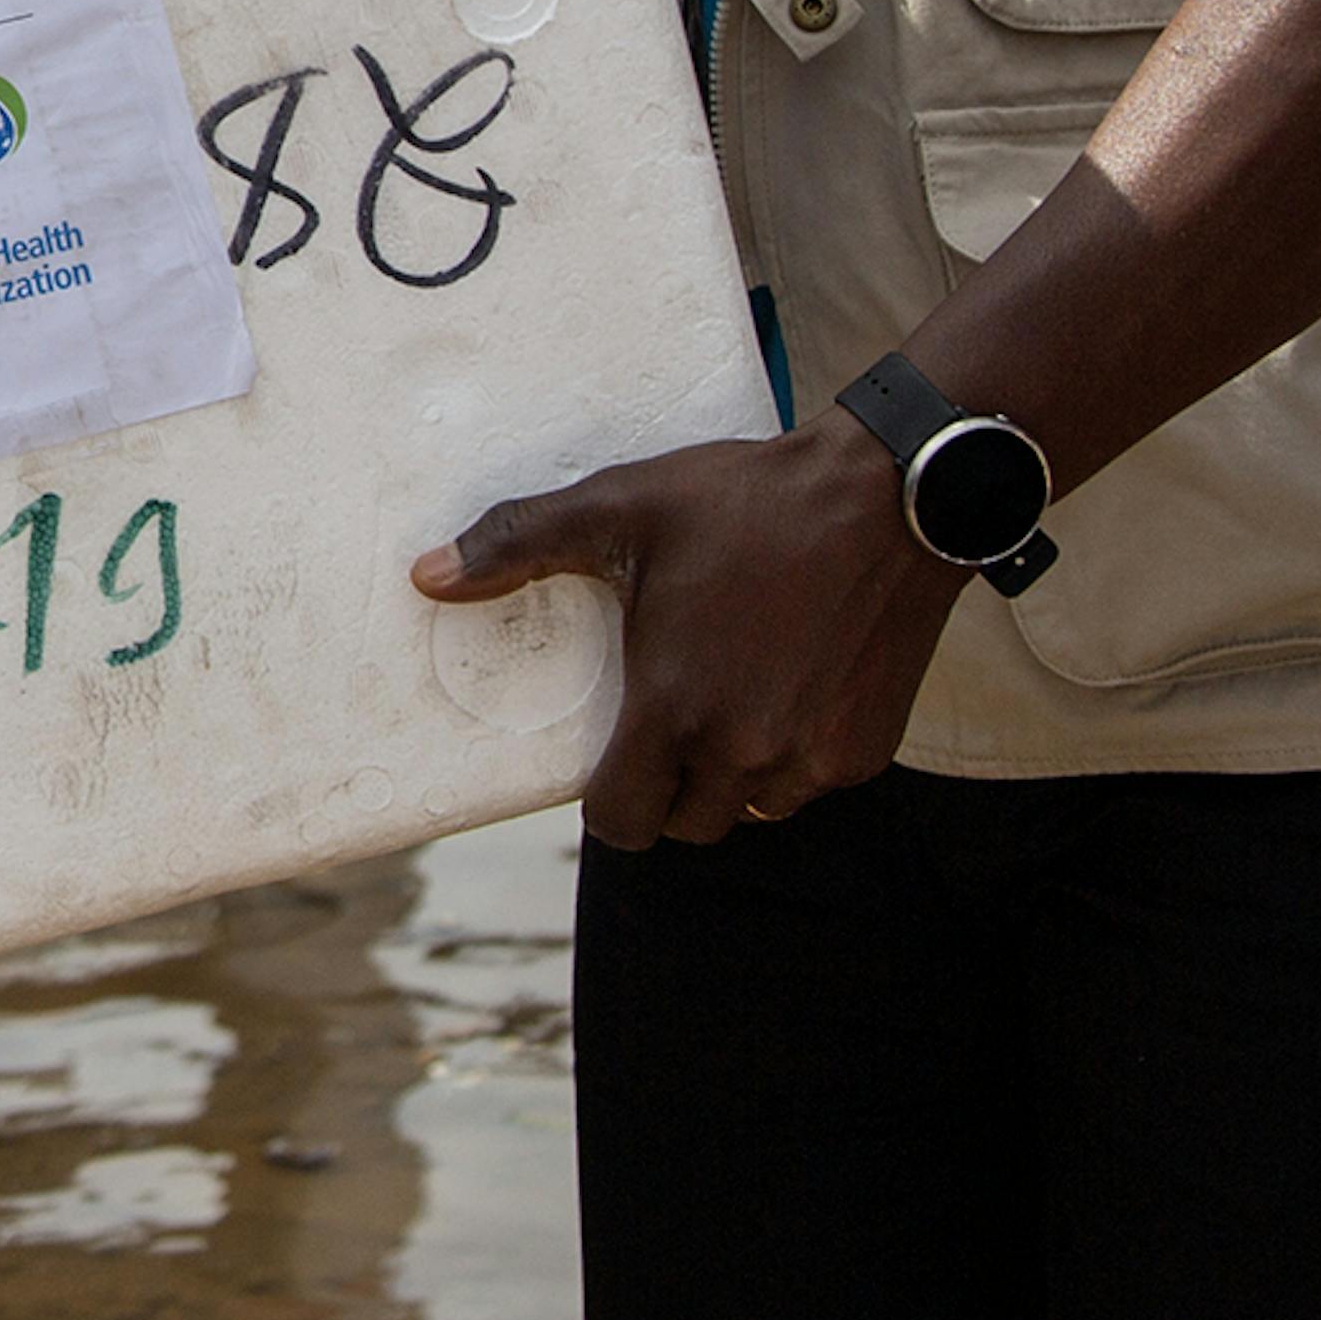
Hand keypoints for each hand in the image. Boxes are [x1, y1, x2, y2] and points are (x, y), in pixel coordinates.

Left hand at [412, 420, 960, 844]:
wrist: (894, 494)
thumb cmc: (751, 500)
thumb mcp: (625, 506)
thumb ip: (520, 542)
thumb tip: (427, 576)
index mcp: (676, 709)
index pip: (620, 823)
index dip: (609, 801)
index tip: (614, 756)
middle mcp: (746, 752)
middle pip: (684, 825)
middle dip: (668, 787)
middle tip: (672, 718)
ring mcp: (813, 758)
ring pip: (750, 811)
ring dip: (731, 780)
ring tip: (729, 702)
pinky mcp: (867, 751)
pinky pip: (809, 784)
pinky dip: (794, 758)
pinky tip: (791, 688)